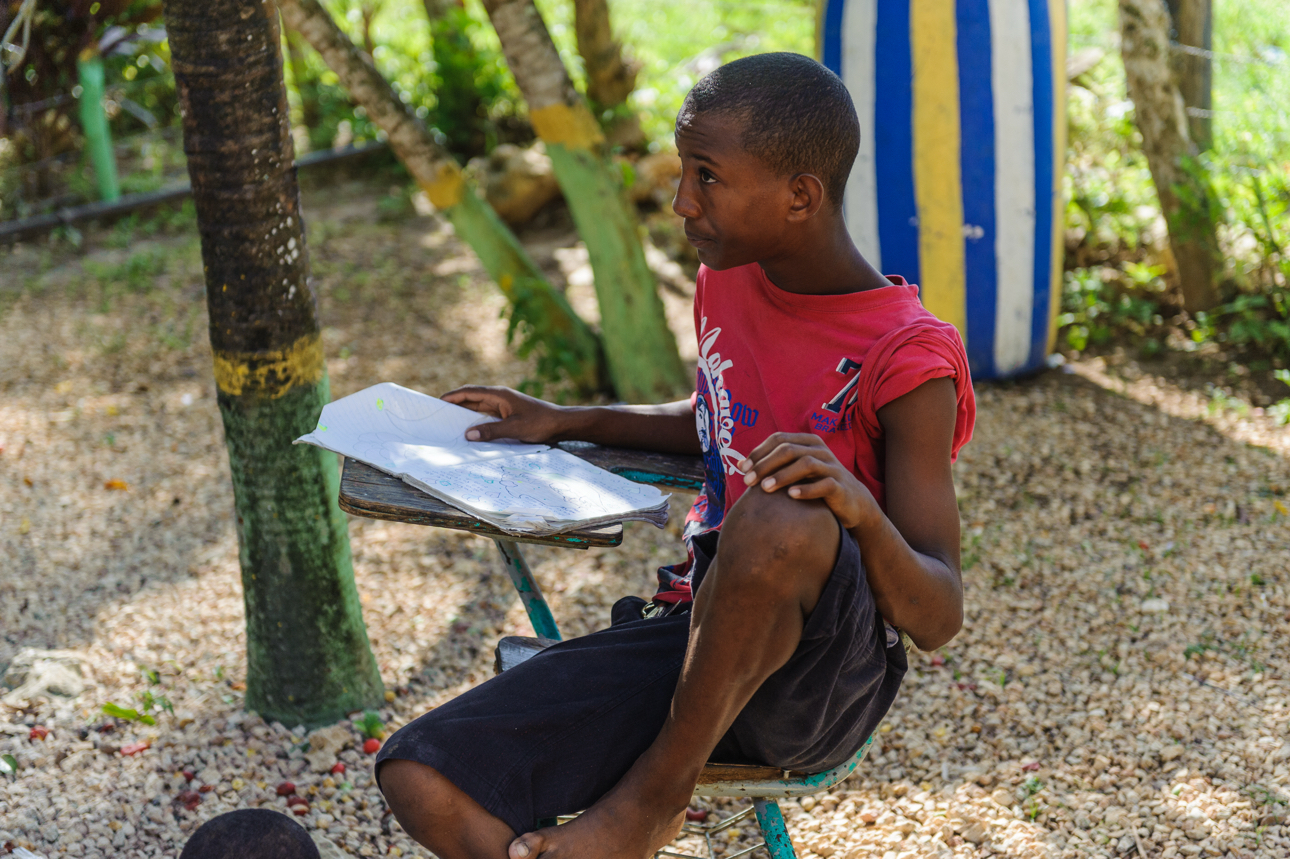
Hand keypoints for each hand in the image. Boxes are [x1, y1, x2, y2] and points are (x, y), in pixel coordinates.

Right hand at [441, 385, 568, 442]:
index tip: (437, 401)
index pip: (470, 392)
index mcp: (499, 395)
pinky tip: (469, 432)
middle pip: (471, 400)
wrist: (561, 424)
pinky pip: (486, 418)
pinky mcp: (507, 416)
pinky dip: (476, 423)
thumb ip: (490, 432)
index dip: (453, 396)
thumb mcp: (514, 429)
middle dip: (454, 406)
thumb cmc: (540, 423)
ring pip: (478, 410)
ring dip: (464, 416)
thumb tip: (467, 435)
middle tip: (437, 416)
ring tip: (448, 425)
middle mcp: (499, 398)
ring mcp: (503, 407)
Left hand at [737, 432, 878, 530]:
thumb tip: (738, 464)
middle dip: (765, 464)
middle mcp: (820, 450)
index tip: (742, 468)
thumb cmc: (815, 484)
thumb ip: (771, 465)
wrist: (852, 502)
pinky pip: (824, 484)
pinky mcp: (841, 486)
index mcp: (808, 442)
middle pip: (789, 450)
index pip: (779, 439)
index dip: (759, 452)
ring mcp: (832, 467)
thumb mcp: (794, 471)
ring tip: (764, 488)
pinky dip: (807, 489)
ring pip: (806, 464)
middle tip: (748, 481)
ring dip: (782, 475)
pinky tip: (791, 496)